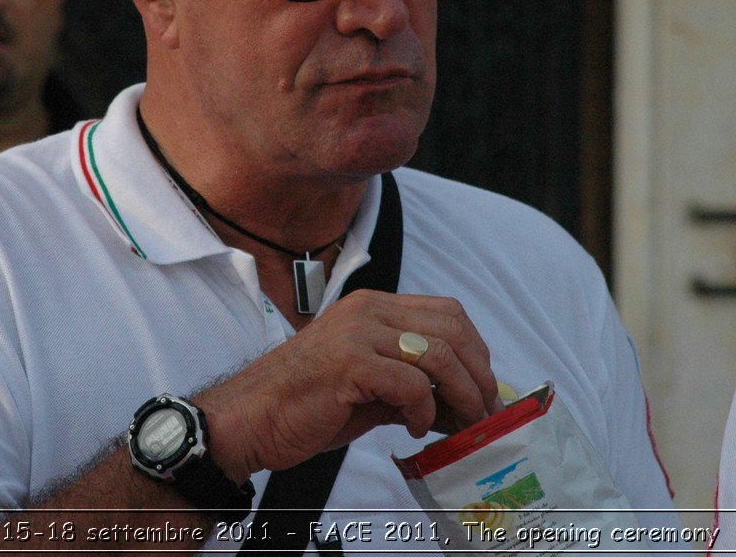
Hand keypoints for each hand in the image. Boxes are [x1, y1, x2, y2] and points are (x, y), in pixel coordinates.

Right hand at [192, 291, 501, 480]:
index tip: (485, 389)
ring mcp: (357, 333)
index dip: (477, 350)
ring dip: (462, 395)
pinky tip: (413, 428)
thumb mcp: (369, 388)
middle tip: (486, 412)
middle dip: (480, 375)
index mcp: (373, 306)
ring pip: (439, 353)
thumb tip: (462, 404)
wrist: (249, 419)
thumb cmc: (305, 405)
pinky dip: (424, 410)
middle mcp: (367, 309)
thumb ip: (411, 385)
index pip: (448, 312)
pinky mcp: (348, 363)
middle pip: (453, 328)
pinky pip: (411, 383)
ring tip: (460, 424)